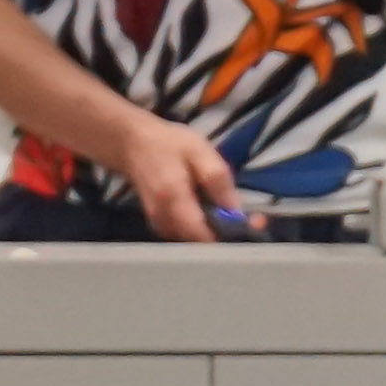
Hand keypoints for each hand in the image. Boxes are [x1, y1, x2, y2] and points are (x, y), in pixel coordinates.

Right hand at [104, 116, 251, 244]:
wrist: (132, 144)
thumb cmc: (169, 144)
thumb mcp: (200, 151)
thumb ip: (218, 180)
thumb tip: (236, 211)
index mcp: (173, 199)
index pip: (202, 234)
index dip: (230, 234)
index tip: (254, 224)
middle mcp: (163, 218)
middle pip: (201, 241)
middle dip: (229, 232)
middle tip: (253, 218)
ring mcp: (159, 224)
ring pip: (195, 240)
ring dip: (218, 230)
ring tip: (236, 213)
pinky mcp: (160, 225)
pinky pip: (187, 234)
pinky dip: (204, 227)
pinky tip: (215, 212)